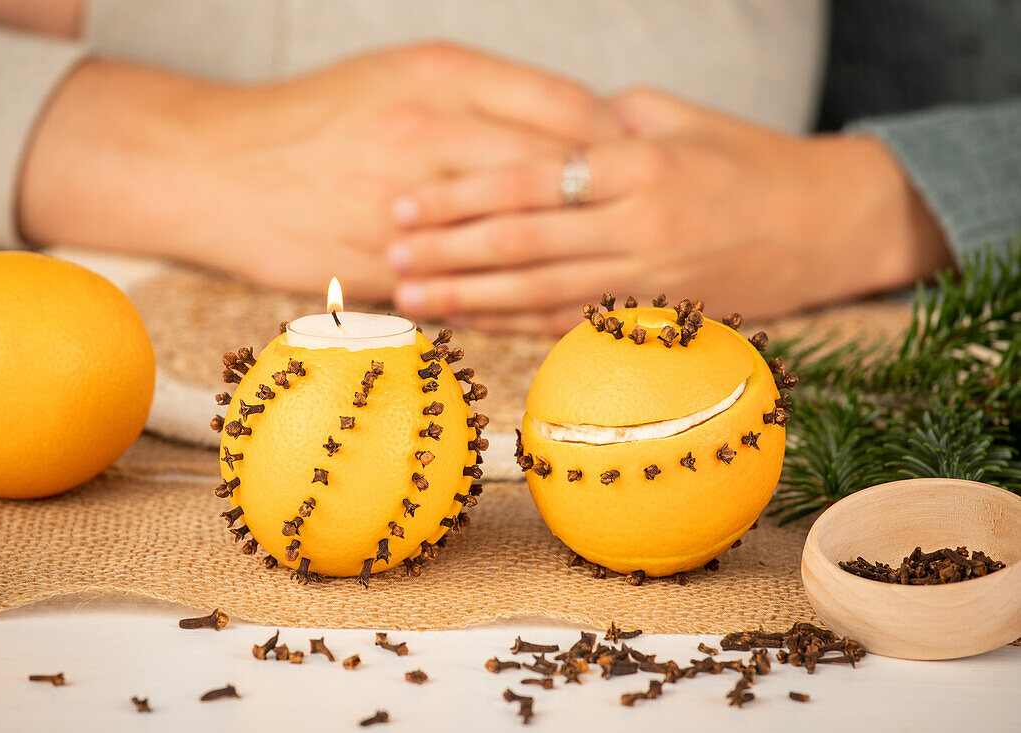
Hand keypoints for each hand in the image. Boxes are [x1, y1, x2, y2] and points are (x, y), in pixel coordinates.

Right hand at [18, 44, 619, 299]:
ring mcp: (406, 204)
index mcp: (440, 77)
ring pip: (517, 237)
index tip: (644, 162)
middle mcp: (429, 135)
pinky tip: (559, 312)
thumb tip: (566, 122)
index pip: (562, 108)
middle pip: (553, 172)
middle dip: (609, 202)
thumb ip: (484, 94)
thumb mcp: (401, 76)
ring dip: (575, 257)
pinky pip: (472, 289)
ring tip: (618, 271)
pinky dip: (521, 303)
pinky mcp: (382, 264)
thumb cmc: (319, 119)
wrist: (220, 170)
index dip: (615, 139)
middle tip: (651, 222)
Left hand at [386, 88, 951, 330]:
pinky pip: (578, 324)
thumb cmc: (748, 159)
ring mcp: (651, 276)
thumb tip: (525, 132)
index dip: (461, 196)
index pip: (530, 180)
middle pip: (523, 242)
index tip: (407, 205)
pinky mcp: (660, 315)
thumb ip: (597, 124)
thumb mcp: (675, 117)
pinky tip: (476, 327)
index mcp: (639, 162)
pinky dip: (522, 327)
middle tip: (388, 257)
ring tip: (414, 299)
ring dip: (472, 299)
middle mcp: (640, 222)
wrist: (830, 224)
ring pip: (542, 292)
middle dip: (449, 252)